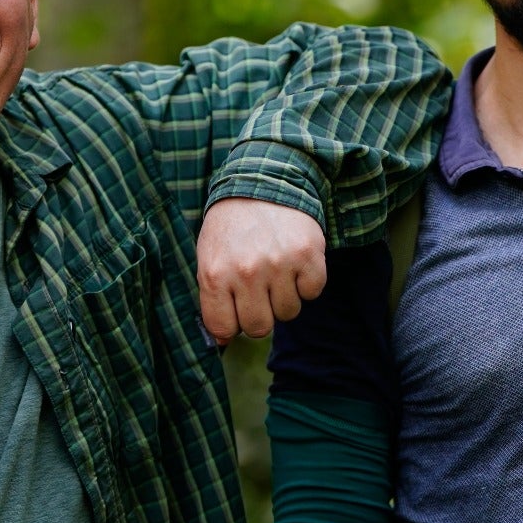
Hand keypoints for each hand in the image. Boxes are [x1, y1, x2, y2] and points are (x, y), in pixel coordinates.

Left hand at [197, 197, 326, 343]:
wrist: (262, 181)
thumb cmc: (232, 228)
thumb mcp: (209, 259)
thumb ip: (213, 300)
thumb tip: (224, 342)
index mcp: (215, 275)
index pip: (224, 329)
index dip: (232, 323)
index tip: (235, 308)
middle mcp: (246, 272)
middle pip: (259, 328)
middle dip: (260, 315)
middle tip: (259, 291)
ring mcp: (279, 263)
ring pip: (288, 313)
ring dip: (284, 297)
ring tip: (276, 269)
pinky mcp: (308, 254)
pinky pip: (313, 292)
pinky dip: (307, 282)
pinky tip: (294, 261)